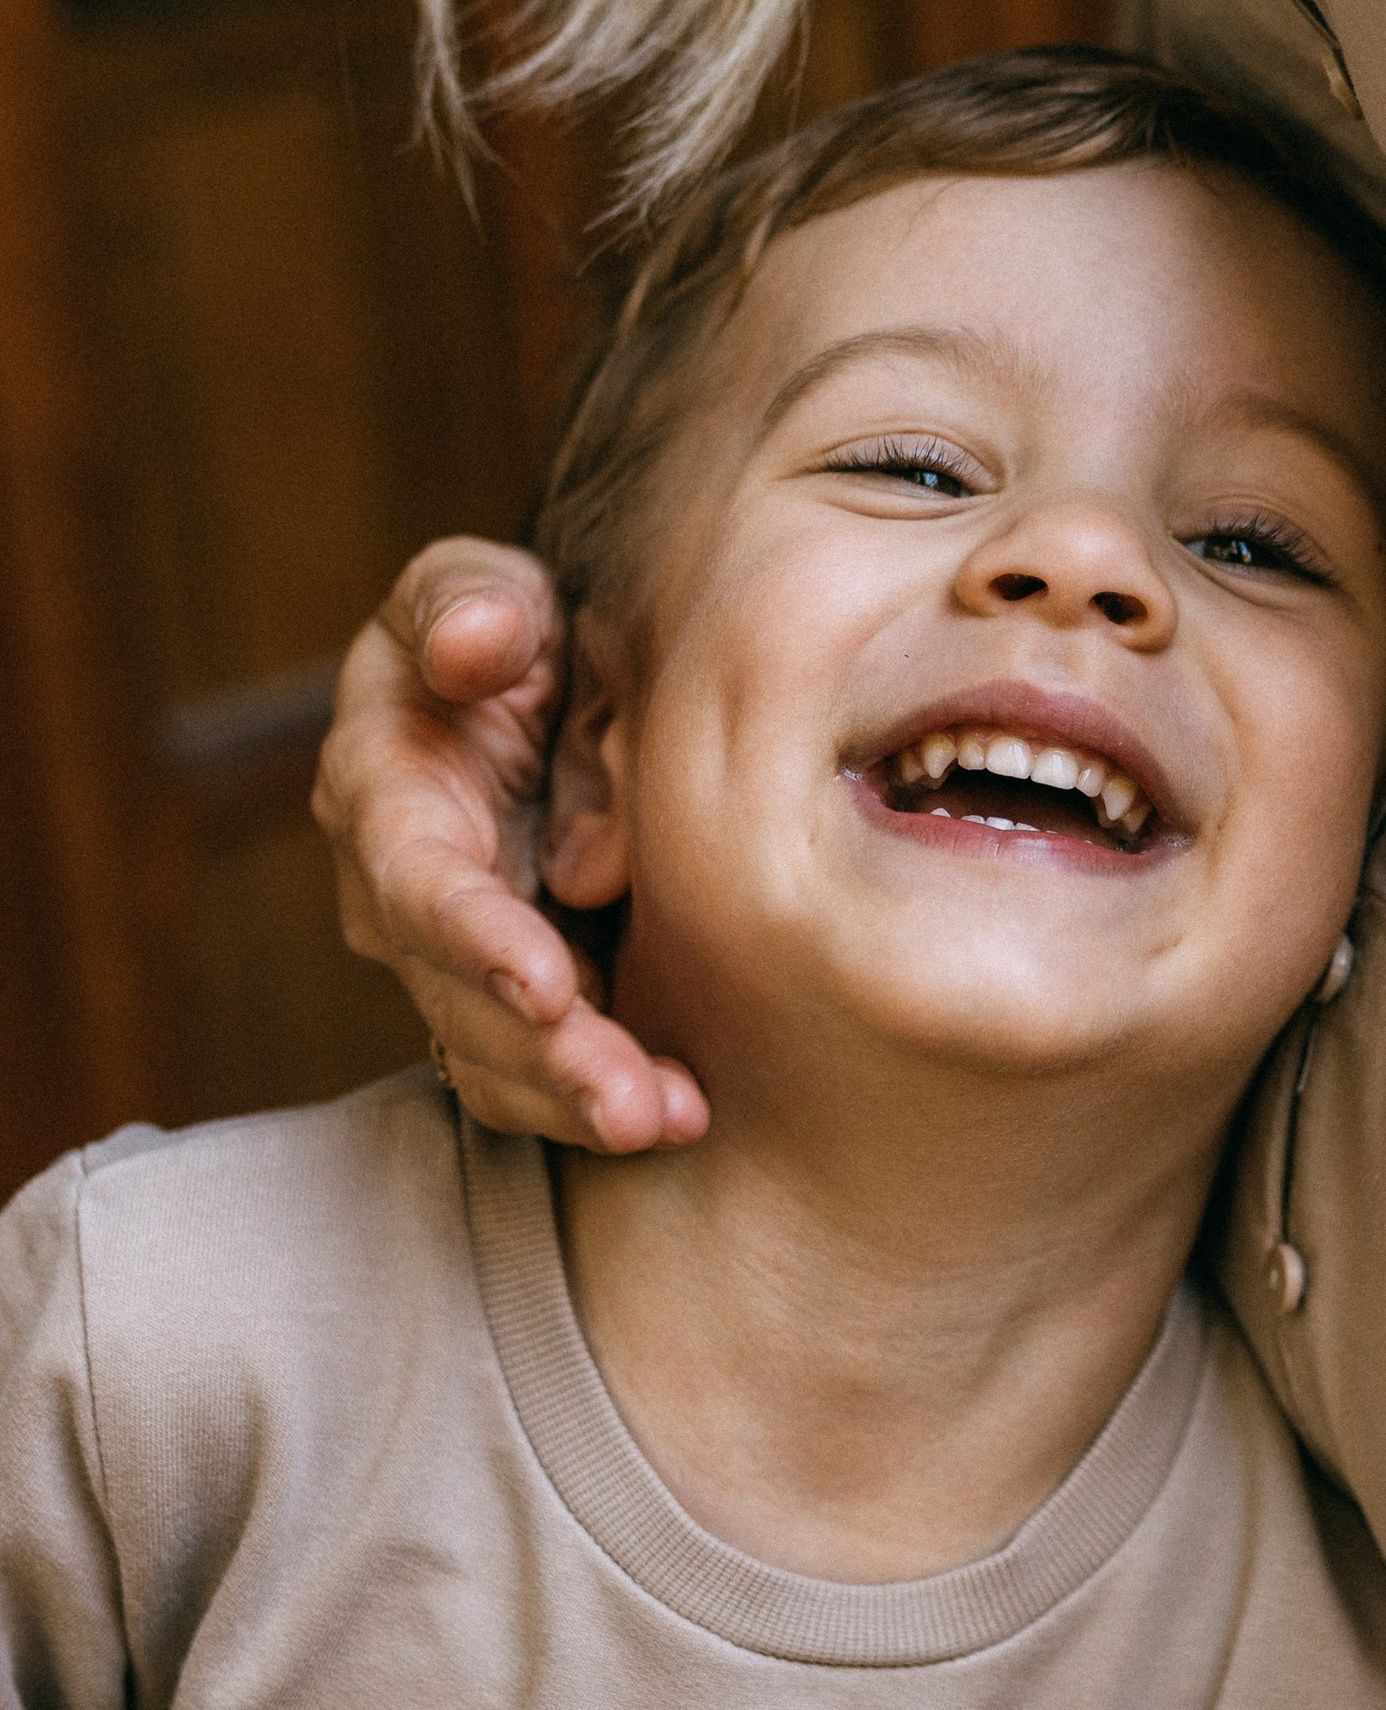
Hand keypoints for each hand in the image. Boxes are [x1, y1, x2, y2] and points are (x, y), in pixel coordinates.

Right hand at [312, 539, 704, 1152]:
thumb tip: (474, 647)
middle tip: (626, 1100)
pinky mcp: (513, 998)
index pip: (419, 879)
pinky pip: (534, 1075)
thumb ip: (467, 604)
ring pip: (495, 1056)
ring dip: (574, 1098)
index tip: (546, 979)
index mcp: (384, 790)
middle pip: (459, 996)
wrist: (546, 683)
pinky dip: (595, 1105)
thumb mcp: (482, 589)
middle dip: (543, 1053)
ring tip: (664, 1121)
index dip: (475, 935)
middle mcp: (403, 893)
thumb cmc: (508, 630)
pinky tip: (677, 1118)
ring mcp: (455, 959)